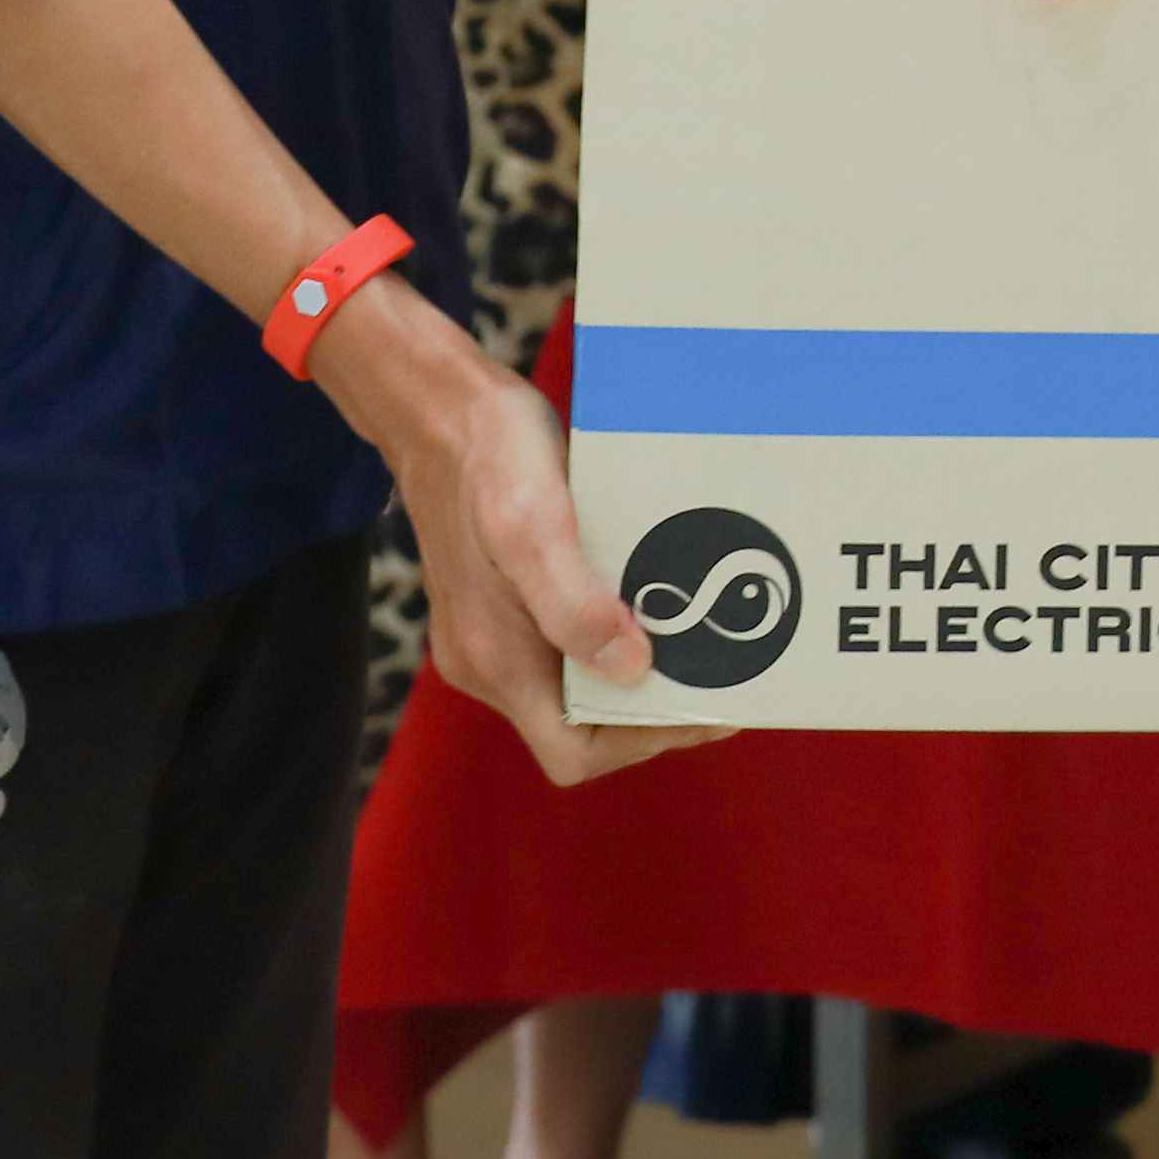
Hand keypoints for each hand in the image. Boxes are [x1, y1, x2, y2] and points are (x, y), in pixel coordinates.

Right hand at [314, 282, 699, 782]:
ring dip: (638, 666)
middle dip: (652, 703)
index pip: (573, 752)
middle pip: (581, 723)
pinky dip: (614, 632)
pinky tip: (656, 595)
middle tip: (722, 665)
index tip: (707, 704)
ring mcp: (494, 633)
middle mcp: (489, 661)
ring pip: (576, 682)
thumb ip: (574, 605)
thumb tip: (631, 672)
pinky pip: (566, 641)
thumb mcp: (533, 524)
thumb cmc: (486, 457)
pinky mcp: (504, 601)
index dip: (642, 740)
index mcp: (494, 659)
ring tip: (701, 633)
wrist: (437, 407)